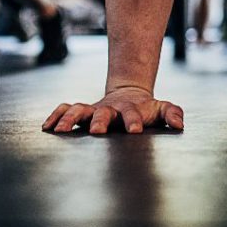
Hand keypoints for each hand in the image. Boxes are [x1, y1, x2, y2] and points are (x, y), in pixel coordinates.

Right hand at [42, 85, 184, 134]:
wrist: (129, 95)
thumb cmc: (146, 109)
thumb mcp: (161, 109)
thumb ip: (171, 113)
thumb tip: (179, 124)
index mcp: (130, 109)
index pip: (132, 114)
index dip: (133, 121)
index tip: (134, 131)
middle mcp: (109, 109)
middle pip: (103, 112)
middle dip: (100, 120)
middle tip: (97, 131)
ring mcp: (94, 109)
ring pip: (79, 109)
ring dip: (69, 118)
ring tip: (60, 130)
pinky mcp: (82, 112)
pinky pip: (65, 110)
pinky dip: (55, 115)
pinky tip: (47, 127)